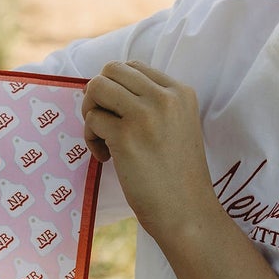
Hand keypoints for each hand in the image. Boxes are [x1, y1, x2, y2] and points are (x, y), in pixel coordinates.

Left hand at [81, 60, 215, 244]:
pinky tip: (108, 158)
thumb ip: (152, 103)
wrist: (187, 212)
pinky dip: (91, 139)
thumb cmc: (176, 174)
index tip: (122, 116)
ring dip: (91, 112)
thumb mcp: (177, 125)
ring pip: (96, 88)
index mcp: (180, 91)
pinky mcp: (126, 135)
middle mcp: (164, 97)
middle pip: (111, 70)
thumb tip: (104, 87)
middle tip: (106, 123)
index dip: (118, 89)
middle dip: (99, 94)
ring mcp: (145, 114)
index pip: (133, 67)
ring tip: (104, 138)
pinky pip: (92, 119)